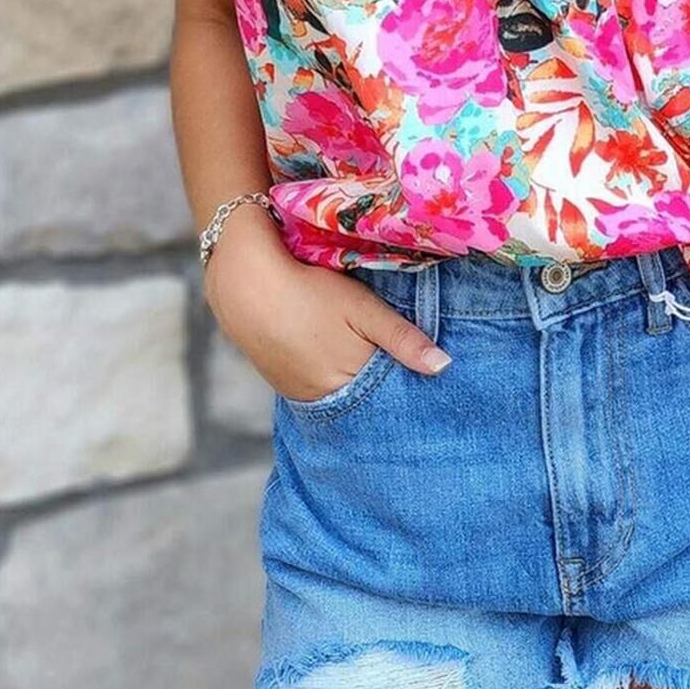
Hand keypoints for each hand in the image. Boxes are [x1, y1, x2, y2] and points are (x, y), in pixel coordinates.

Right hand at [203, 205, 450, 400]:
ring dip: (360, 386)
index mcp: (351, 380)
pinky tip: (341, 362)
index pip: (392, 394)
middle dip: (387, 389)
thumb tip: (444, 367)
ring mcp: (303, 395)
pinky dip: (336, 382)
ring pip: (345, 397)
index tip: (431, 382)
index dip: (409, 384)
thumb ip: (402, 338)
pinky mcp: (287, 387)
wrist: (245, 288)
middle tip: (406, 372)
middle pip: (368, 400)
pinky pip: (322, 393)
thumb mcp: (362, 308)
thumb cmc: (311, 293)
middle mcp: (327, 397)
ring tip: (372, 364)